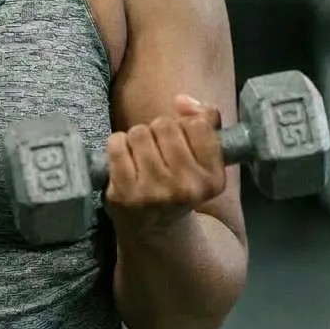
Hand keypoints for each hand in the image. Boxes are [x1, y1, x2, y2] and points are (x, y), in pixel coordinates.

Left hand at [103, 95, 226, 241]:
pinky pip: (116, 143)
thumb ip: (204, 120)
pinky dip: (116, 144)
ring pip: (140, 132)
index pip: (198, 126)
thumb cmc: (177, 181)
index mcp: (213, 180)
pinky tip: (123, 160)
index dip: (185, 127)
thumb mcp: (201, 156)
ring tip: (140, 157)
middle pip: (165, 125)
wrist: (153, 228)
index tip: (181, 143)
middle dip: (158, 131)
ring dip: (136, 138)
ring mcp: (155, 193)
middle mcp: (187, 189)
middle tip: (157, 151)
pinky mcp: (125, 194)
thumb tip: (183, 100)